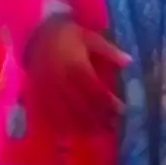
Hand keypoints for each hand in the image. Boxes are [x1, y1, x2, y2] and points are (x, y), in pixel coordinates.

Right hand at [25, 18, 130, 133]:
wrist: (35, 31)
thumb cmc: (67, 34)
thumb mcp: (90, 38)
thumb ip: (109, 51)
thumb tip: (130, 62)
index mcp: (76, 66)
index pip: (95, 91)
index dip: (109, 103)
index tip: (122, 111)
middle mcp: (62, 81)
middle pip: (82, 106)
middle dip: (98, 119)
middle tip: (112, 126)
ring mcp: (48, 90)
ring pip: (66, 114)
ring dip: (82, 126)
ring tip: (97, 133)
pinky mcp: (38, 94)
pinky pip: (50, 115)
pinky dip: (62, 125)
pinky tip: (73, 132)